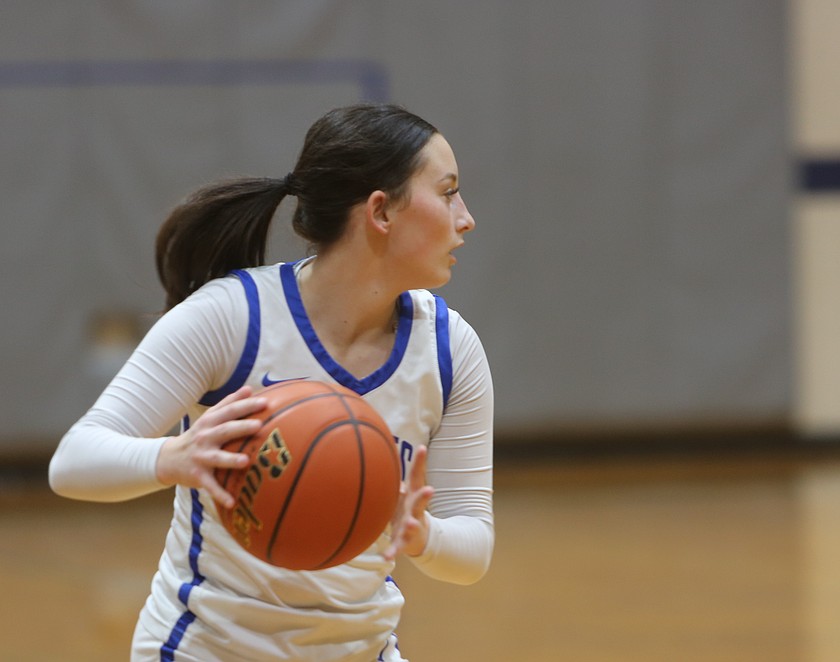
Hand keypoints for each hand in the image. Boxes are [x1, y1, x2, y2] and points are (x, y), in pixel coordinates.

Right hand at [155, 386, 266, 507]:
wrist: (167, 458)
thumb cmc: (198, 435)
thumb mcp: (209, 417)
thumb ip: (228, 403)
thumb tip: (248, 389)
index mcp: (209, 422)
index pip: (229, 411)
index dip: (246, 406)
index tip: (265, 402)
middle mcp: (205, 438)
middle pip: (225, 431)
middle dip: (241, 428)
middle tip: (259, 426)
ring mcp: (200, 457)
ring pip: (217, 458)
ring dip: (231, 460)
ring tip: (246, 461)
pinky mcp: (197, 475)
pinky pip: (210, 486)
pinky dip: (220, 494)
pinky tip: (232, 502)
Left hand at [383, 444, 434, 560]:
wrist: (418, 538)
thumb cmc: (405, 508)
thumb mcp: (403, 492)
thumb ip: (395, 476)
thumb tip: (383, 452)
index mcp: (413, 495)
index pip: (418, 476)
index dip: (420, 462)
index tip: (422, 448)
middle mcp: (415, 510)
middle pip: (421, 501)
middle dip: (425, 496)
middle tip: (431, 489)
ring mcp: (412, 526)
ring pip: (413, 525)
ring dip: (412, 525)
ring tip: (411, 523)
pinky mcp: (404, 543)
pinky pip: (398, 547)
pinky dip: (392, 552)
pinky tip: (386, 557)